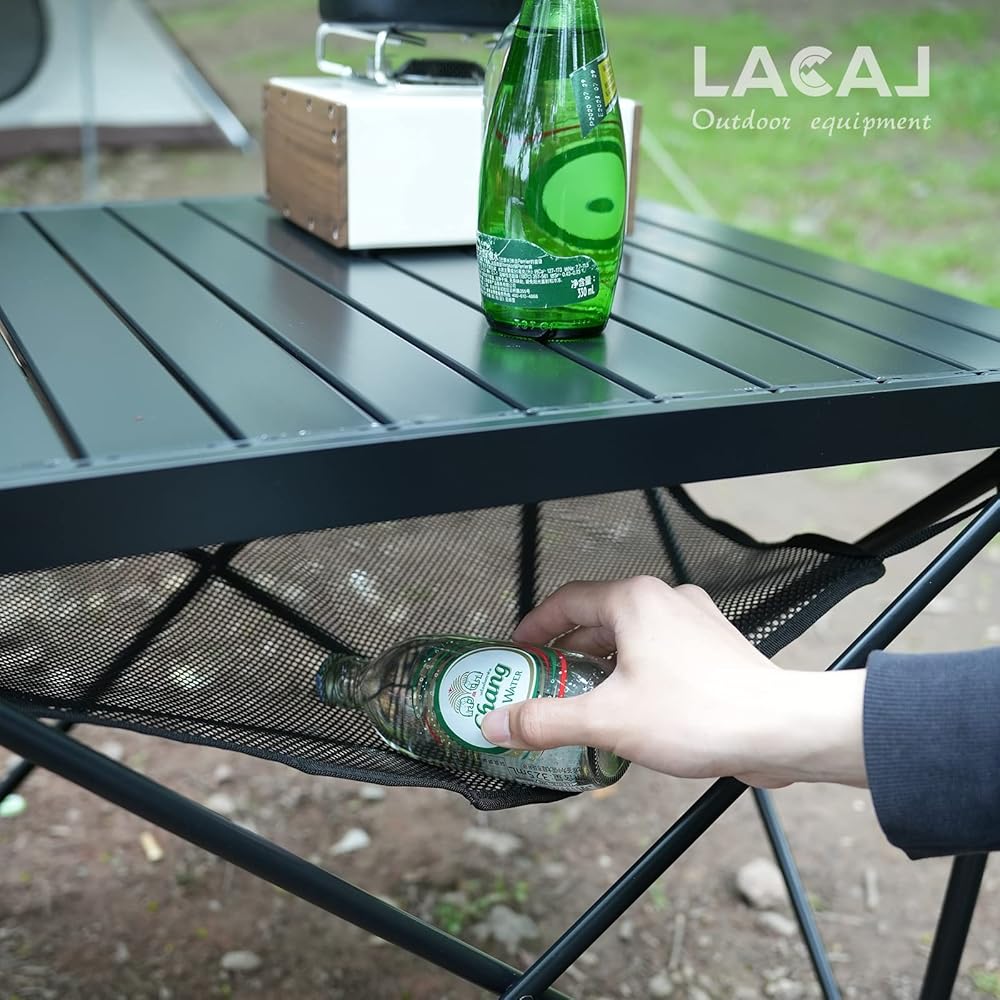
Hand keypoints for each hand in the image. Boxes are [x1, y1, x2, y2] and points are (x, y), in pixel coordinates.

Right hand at [481, 577, 867, 788]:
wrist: (780, 728)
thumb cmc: (698, 714)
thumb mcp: (607, 720)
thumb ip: (545, 720)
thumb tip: (496, 724)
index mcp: (634, 600)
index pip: (566, 601)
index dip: (534, 627)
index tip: (517, 651)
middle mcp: (664, 599)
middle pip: (598, 617)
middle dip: (566, 650)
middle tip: (542, 682)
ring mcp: (694, 620)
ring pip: (631, 635)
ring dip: (602, 663)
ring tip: (583, 700)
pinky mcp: (714, 646)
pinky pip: (660, 650)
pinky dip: (636, 671)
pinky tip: (633, 708)